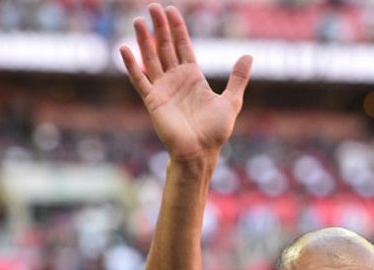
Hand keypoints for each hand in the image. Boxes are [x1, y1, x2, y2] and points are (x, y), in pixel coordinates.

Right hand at [119, 3, 251, 160]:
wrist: (201, 152)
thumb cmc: (216, 131)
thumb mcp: (231, 101)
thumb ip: (238, 78)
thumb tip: (249, 55)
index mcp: (193, 77)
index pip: (183, 47)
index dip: (177, 29)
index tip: (171, 11)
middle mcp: (176, 80)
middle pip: (165, 47)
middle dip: (159, 27)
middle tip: (152, 6)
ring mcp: (163, 89)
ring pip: (151, 59)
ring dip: (144, 40)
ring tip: (138, 20)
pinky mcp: (153, 101)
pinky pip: (140, 80)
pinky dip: (132, 65)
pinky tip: (125, 49)